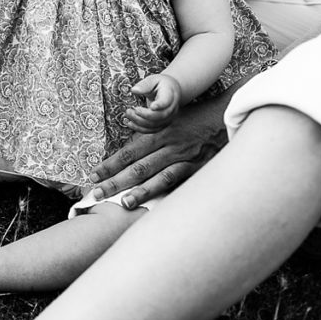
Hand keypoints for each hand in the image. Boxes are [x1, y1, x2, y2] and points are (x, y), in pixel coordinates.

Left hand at [89, 88, 232, 207]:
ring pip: (158, 177)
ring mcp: (185, 158)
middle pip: (138, 166)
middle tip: (97, 193)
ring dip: (139, 191)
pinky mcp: (199, 169)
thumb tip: (128, 136)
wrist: (226, 115)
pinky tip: (154, 204)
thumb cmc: (194, 117)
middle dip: (116, 181)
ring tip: (122, 203)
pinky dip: (165, 192)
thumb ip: (150, 130)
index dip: (111, 163)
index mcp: (159, 132)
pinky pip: (180, 182)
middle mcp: (169, 146)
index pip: (129, 151)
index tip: (94, 174)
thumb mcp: (169, 118)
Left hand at [126, 73, 181, 132]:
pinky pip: (152, 130)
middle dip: (144, 115)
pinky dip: (140, 128)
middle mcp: (172, 109)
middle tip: (130, 110)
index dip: (159, 105)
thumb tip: (134, 90)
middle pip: (160, 116)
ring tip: (128, 114)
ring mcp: (168, 118)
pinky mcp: (162, 124)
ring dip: (139, 122)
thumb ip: (145, 85)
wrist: (171, 91)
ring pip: (155, 125)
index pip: (166, 102)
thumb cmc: (160, 84)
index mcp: (170, 95)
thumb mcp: (153, 79)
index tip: (151, 106)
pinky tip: (129, 123)